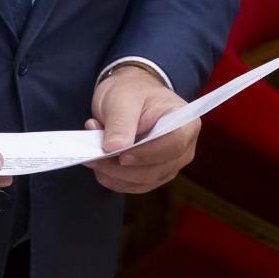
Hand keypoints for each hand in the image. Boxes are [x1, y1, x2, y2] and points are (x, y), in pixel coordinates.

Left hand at [85, 65, 196, 193]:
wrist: (129, 96)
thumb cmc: (131, 91)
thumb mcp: (122, 98)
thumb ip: (120, 121)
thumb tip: (114, 148)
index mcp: (185, 123)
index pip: (174, 144)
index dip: (147, 154)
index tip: (121, 156)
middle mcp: (183, 148)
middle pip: (156, 169)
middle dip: (122, 167)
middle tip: (94, 153)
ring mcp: (170, 164)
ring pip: (143, 181)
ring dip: (113, 173)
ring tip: (93, 153)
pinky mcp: (154, 175)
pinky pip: (134, 186)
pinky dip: (114, 179)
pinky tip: (100, 165)